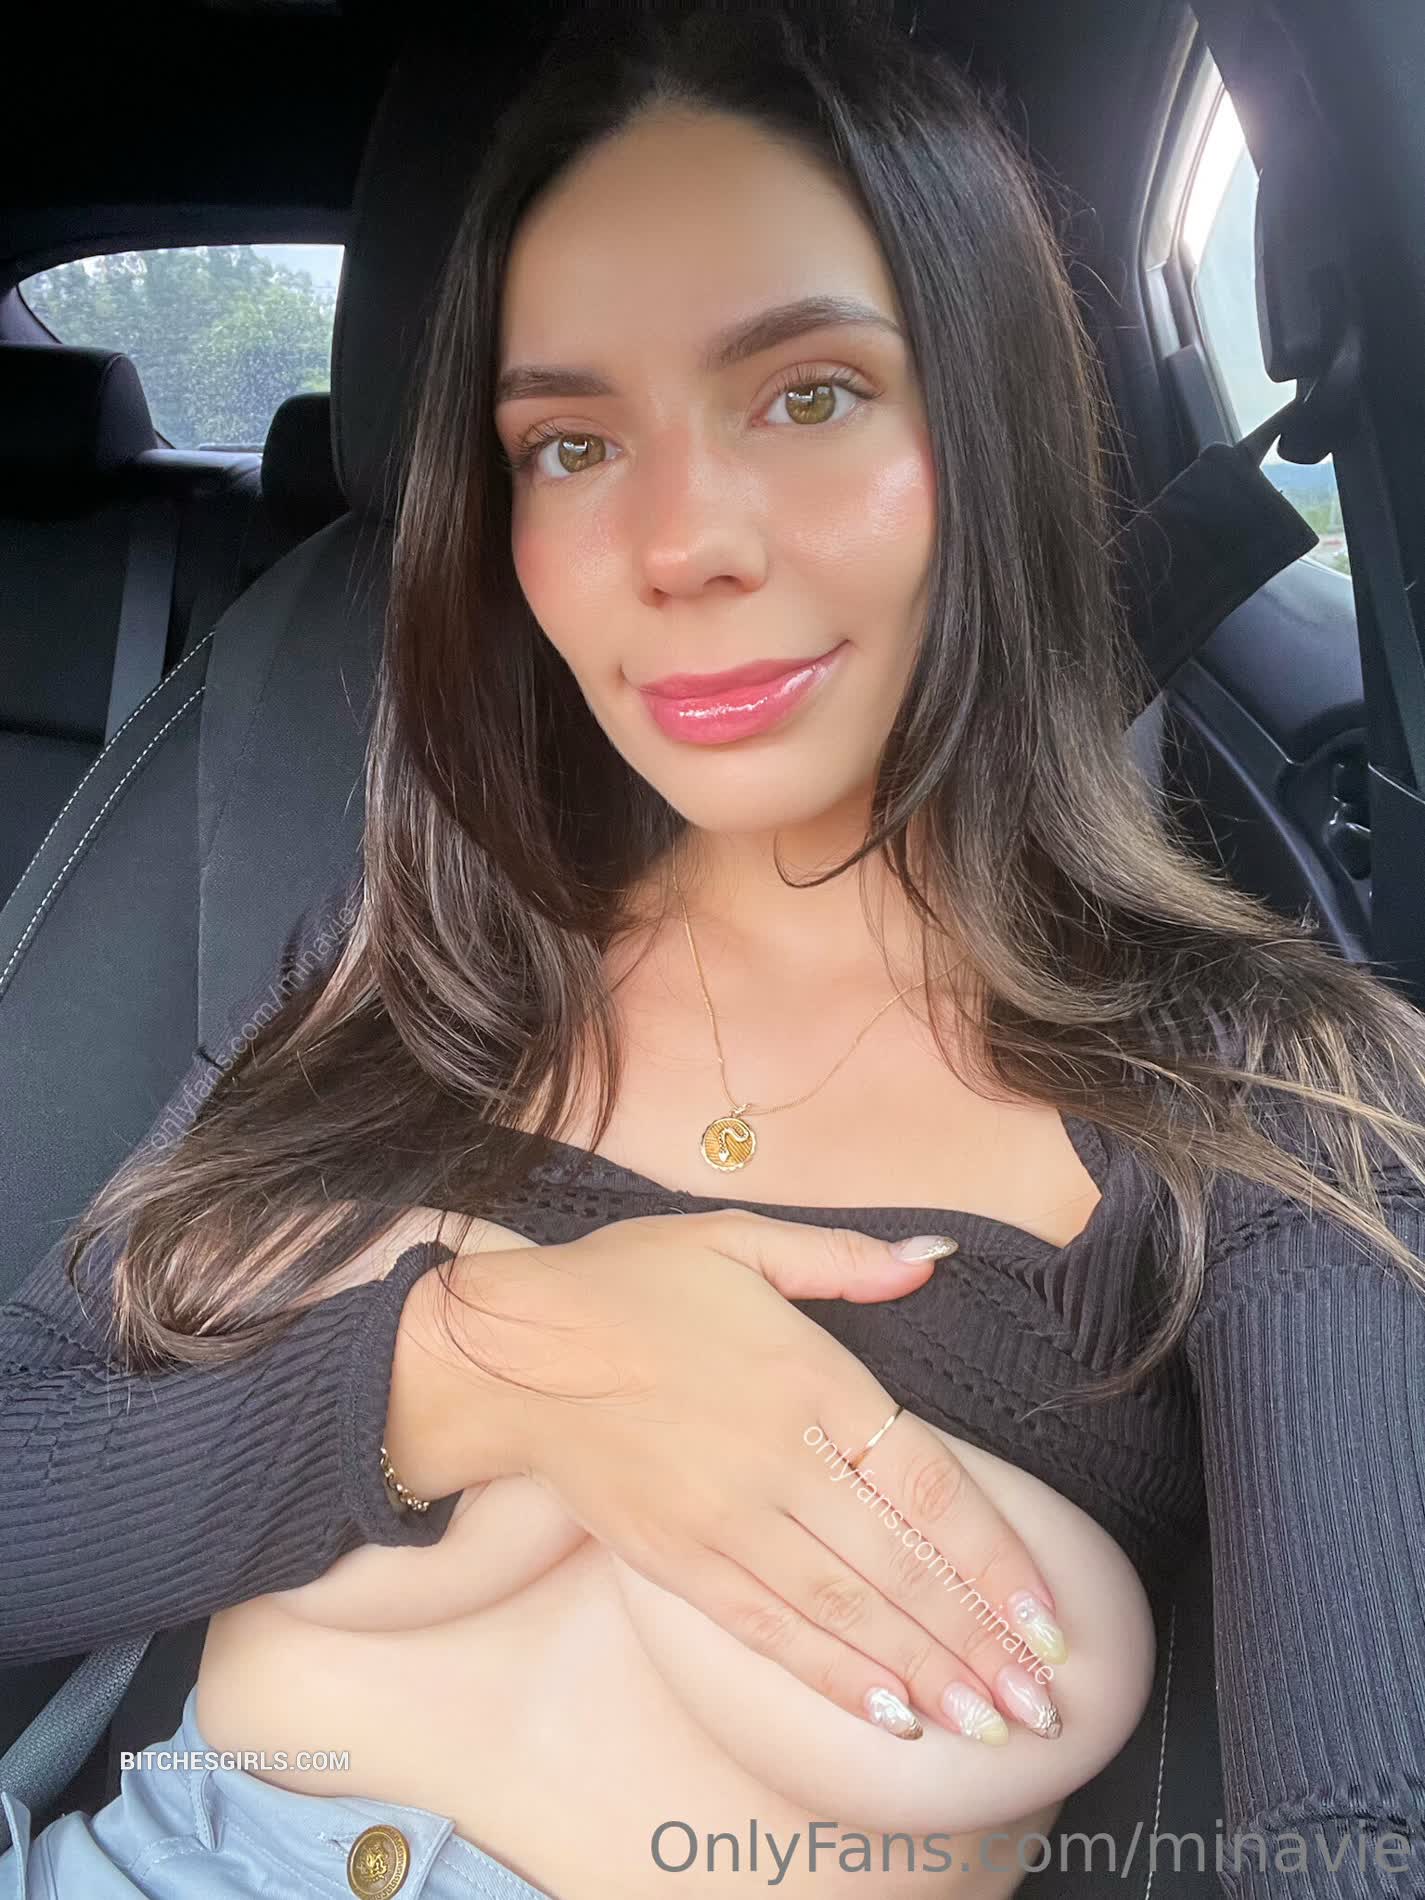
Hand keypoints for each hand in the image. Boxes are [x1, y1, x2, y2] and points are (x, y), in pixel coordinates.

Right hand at [486, 1206, 1065, 1736]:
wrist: (509, 1352)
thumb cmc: (627, 1284)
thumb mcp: (737, 1238)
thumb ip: (842, 1258)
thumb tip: (931, 1259)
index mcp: (807, 1376)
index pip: (927, 1484)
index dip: (994, 1559)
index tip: (1048, 1616)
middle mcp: (776, 1460)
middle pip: (900, 1568)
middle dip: (979, 1641)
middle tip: (1043, 1702)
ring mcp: (725, 1521)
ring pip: (844, 1614)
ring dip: (925, 1675)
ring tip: (989, 1724)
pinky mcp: (678, 1564)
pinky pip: (770, 1632)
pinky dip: (833, 1678)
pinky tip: (890, 1714)